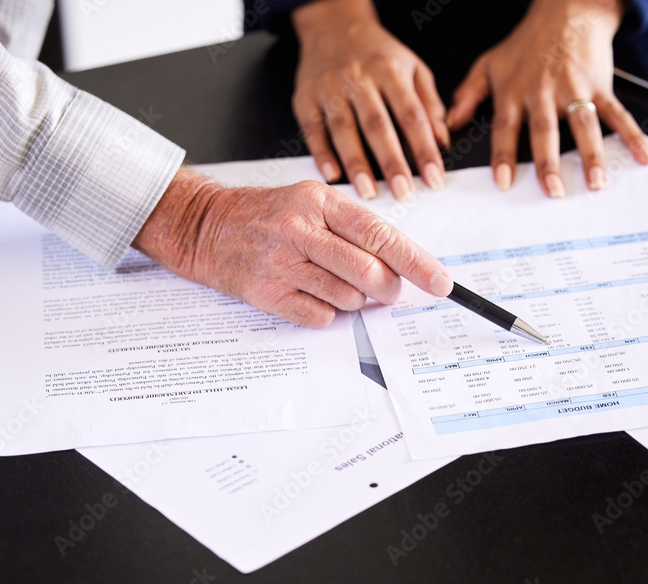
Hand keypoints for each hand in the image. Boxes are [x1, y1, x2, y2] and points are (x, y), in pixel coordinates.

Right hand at [133, 169, 453, 326]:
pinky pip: (320, 316)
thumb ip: (354, 230)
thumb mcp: (311, 204)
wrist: (206, 226)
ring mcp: (281, 262)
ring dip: (354, 301)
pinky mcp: (266, 292)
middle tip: (386, 291)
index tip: (440, 283)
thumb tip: (401, 269)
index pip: (381, 236)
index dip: (417, 263)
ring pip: (348, 299)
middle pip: (369, 273)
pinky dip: (327, 313)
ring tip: (331, 282)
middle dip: (388, 289)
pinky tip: (311, 294)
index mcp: (319, 202)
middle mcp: (300, 230)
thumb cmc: (268, 215)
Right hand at [291, 0, 449, 200]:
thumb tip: (442, 141)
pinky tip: (333, 175)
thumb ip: (429, 105)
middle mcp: (359, 78)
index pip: (412, 116)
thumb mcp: (412, 68)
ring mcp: (329, 87)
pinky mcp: (305, 98)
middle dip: (392, 162)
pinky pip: (313, 129)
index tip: (434, 179)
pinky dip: (321, 154)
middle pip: (377, 125)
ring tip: (368, 192)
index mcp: (390, 71)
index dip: (424, 149)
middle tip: (403, 192)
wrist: (333, 26)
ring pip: (344, 129)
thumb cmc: (377, 53)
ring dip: (356, 164)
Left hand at [445, 0, 647, 196]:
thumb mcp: (489, 64)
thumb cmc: (526, 42)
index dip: (503, 156)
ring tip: (595, 183)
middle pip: (546, 132)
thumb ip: (468, 95)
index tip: (503, 182)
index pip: (506, 128)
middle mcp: (544, 93)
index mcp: (514, 92)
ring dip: (591, 156)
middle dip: (549, 163)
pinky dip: (632, 137)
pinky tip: (642, 158)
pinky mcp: (600, 86)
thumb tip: (450, 124)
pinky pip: (617, 115)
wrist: (566, 10)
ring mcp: (574, 90)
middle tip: (553, 191)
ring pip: (583, 127)